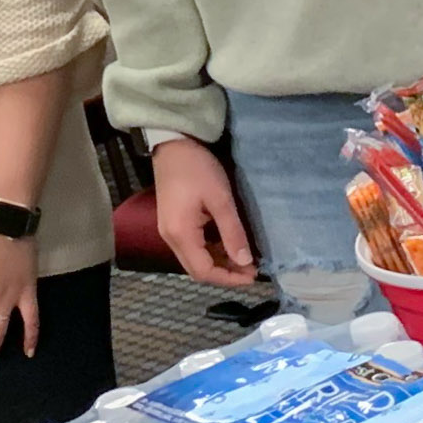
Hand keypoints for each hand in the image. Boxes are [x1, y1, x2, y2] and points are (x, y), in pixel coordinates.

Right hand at [151, 137, 257, 287]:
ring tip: (244, 259)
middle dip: (225, 273)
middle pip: (197, 270)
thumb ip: (233, 232)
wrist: (172, 145)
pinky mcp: (172, 224)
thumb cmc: (197, 169)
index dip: (229, 278)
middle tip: (251, 269)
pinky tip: (227, 245)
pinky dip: (210, 251)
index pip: (203, 271)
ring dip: (219, 263)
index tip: (253, 275)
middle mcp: (171, 239)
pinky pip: (192, 247)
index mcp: (181, 234)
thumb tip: (245, 262)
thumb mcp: (220, 199)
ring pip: (194, 259)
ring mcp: (169, 232)